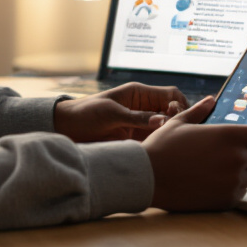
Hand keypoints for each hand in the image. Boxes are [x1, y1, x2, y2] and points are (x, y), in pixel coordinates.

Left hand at [53, 82, 188, 142]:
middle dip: (178, 120)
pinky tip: (159, 151)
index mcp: (139, 94)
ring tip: (170, 143)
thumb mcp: (111, 113)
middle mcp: (143, 108)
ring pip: (165, 128)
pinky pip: (154, 141)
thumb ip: (137, 117)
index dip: (180, 104)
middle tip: (175, 131)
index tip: (178, 116)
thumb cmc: (85, 113)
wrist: (66, 129)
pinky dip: (159, 145)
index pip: (170, 94)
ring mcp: (140, 125)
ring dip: (170, 134)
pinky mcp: (135, 140)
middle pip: (172, 112)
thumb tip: (163, 121)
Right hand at [142, 96, 246, 211]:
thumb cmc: (162, 148)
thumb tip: (211, 100)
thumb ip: (200, 111)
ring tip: (227, 166)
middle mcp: (236, 159)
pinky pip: (241, 192)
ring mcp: (232, 181)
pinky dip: (235, 187)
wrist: (147, 177)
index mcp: (229, 136)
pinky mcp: (225, 200)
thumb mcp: (180, 122)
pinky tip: (216, 180)